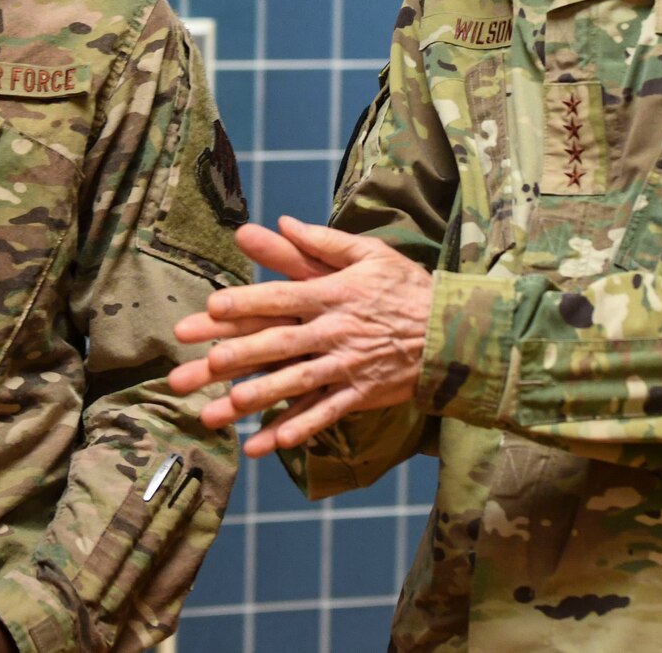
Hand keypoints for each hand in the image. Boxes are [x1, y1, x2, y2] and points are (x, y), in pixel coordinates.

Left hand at [169, 217, 431, 457]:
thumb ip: (323, 240)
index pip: (282, 296)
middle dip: (243, 353)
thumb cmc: (406, 287)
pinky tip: (275, 442)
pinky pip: (328, 413)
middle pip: (282, 342)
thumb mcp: (370, 253)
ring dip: (263, 395)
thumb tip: (283, 221)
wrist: (454, 330)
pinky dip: (302, 427)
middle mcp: (336, 330)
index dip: (247, 301)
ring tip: (229, 406)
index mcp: (334, 294)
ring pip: (298, 382)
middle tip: (207, 363)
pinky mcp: (362, 393)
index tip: (212, 307)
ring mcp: (349, 365)